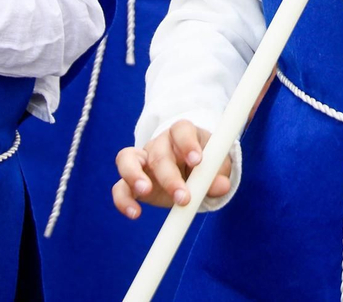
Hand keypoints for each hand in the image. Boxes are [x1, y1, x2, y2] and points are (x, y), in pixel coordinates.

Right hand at [112, 121, 232, 217]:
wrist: (190, 171)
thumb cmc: (205, 165)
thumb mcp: (216, 168)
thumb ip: (218, 176)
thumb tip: (222, 187)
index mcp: (182, 134)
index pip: (181, 130)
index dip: (188, 143)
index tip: (198, 161)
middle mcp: (159, 144)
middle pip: (158, 151)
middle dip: (169, 176)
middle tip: (183, 198)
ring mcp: (142, 160)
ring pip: (127, 158)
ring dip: (134, 174)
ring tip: (145, 191)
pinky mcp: (132, 181)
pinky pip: (120, 187)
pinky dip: (123, 200)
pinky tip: (135, 213)